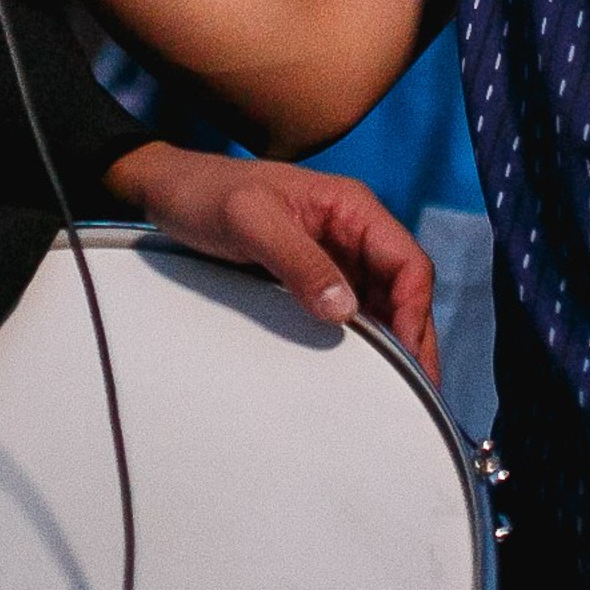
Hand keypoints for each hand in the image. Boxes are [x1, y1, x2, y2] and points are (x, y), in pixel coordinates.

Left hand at [101, 141, 438, 374]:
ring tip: (398, 395)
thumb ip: (298, 261)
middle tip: (419, 397)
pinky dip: (363, 339)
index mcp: (350, 206)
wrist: (170, 192)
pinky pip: (351, 309)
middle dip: (414, 339)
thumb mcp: (249, 222)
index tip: (410, 362)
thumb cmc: (207, 194)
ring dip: (393, 343)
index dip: (415, 314)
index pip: (408, 263)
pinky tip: (362, 372)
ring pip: (382, 304)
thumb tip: (346, 311)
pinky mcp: (313, 273)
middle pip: (403, 289)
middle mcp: (352, 230)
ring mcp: (334, 253)